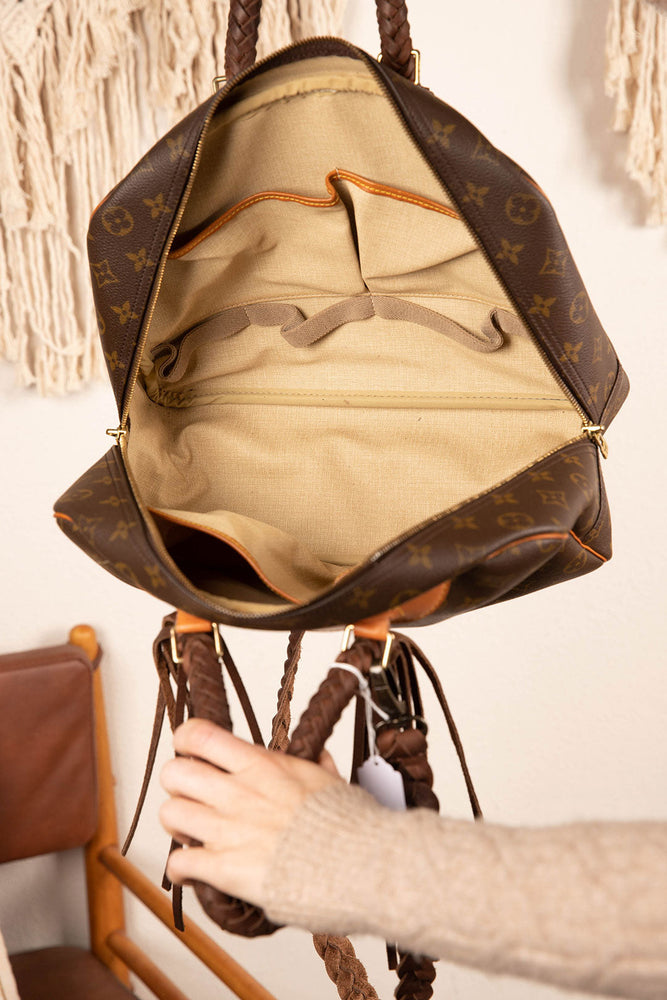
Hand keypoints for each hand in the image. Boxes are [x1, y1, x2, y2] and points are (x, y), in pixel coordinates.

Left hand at [159, 718, 340, 906]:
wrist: (357, 864)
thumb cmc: (347, 825)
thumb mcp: (331, 780)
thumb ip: (317, 765)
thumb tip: (320, 755)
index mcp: (261, 766)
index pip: (199, 735)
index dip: (186, 742)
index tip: (190, 750)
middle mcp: (237, 793)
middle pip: (173, 773)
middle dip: (178, 785)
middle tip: (193, 797)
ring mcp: (228, 830)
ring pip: (169, 814)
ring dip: (178, 825)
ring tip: (194, 833)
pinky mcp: (225, 869)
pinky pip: (179, 864)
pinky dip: (182, 869)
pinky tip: (197, 870)